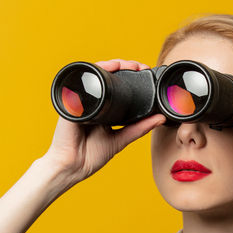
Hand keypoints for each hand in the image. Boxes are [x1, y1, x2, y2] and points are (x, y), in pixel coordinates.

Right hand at [39, 59, 165, 186]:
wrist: (72, 166)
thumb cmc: (90, 156)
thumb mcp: (120, 139)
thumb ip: (139, 129)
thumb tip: (160, 118)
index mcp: (102, 109)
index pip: (116, 86)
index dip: (129, 77)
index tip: (144, 72)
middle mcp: (91, 102)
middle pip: (107, 77)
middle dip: (124, 67)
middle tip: (139, 67)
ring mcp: (81, 100)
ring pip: (97, 74)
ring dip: (113, 65)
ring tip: (128, 65)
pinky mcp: (72, 101)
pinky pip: (84, 80)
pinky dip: (97, 70)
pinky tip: (109, 68)